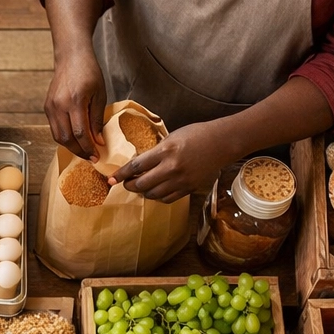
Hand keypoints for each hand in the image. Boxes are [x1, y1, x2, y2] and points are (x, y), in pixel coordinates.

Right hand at [44, 45, 105, 158]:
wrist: (71, 57)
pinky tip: (74, 138)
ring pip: (58, 136)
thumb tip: (97, 141)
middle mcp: (59, 105)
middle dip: (79, 151)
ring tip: (83, 150)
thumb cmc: (89, 72)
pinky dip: (64, 136)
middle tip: (90, 157)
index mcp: (75, 101)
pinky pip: (54, 128)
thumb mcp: (100, 94)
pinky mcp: (47, 107)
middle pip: (66, 138)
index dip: (88, 147)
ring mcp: (51, 107)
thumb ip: (97, 119)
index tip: (96, 156)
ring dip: (70, 146)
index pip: (80, 133)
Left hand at [110, 121, 229, 202]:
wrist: (223, 142)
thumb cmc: (197, 134)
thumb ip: (156, 152)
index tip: (111, 179)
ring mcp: (181, 180)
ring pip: (153, 194)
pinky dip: (157, 196)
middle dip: (129, 185)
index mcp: (166, 151)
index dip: (121, 174)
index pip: (136, 166)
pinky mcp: (189, 188)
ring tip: (140, 186)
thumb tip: (139, 164)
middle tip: (126, 183)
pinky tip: (155, 191)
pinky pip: (167, 199)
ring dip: (142, 192)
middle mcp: (172, 168)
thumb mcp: (172, 137)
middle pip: (141, 184)